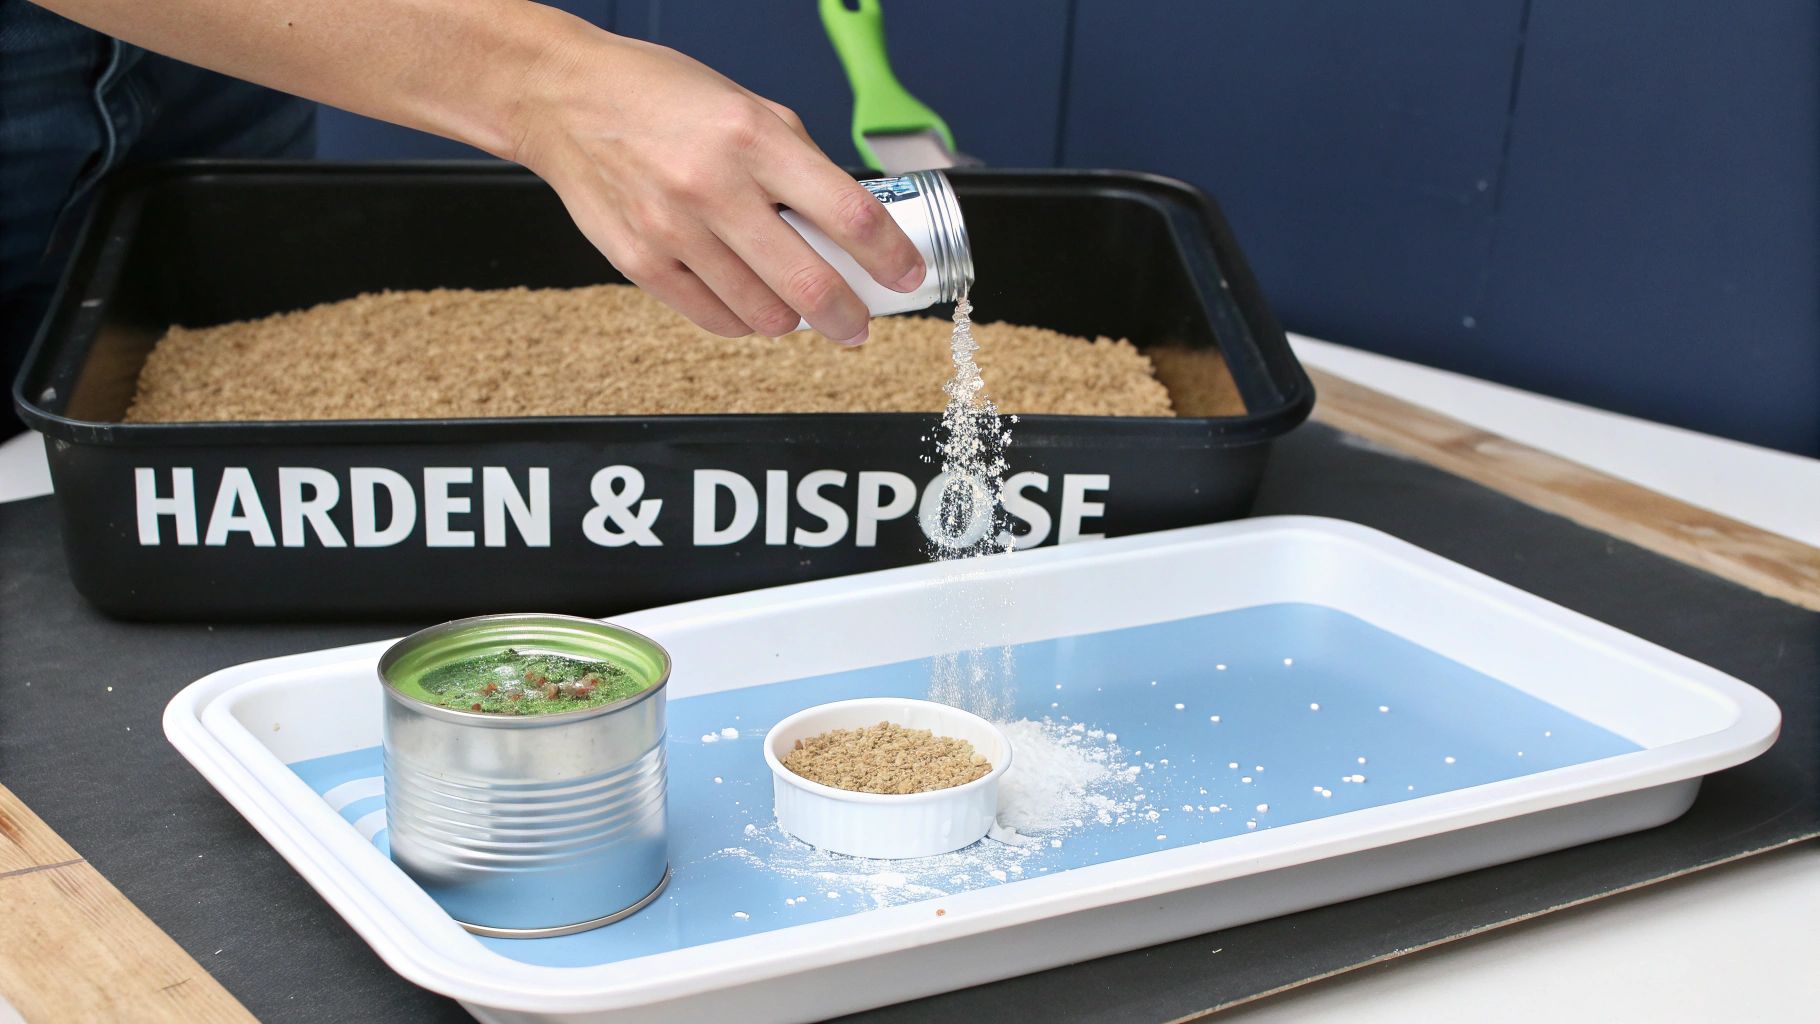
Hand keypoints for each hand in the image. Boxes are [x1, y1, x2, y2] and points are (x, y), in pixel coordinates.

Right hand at [509, 30, 924, 343]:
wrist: (565, 98)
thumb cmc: (662, 98)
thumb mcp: (747, 106)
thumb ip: (799, 162)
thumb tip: (851, 223)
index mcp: (755, 137)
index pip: (849, 213)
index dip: (891, 255)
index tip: (909, 275)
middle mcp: (715, 186)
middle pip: (811, 284)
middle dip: (850, 317)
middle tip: (859, 323)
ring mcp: (674, 231)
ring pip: (764, 315)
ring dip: (792, 320)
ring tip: (794, 304)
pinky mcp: (641, 263)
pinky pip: (715, 319)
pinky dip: (744, 321)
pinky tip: (748, 303)